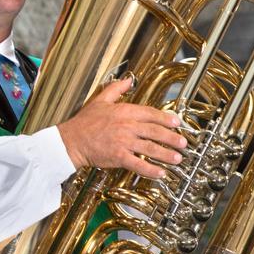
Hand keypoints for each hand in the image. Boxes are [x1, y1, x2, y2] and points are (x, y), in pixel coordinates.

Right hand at [56, 76, 188, 179]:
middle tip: (183, 143)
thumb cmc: (84, 123)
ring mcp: (123, 142)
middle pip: (155, 132)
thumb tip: (128, 80)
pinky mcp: (118, 156)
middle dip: (172, 138)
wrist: (70, 141)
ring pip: (150, 148)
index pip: (151, 114)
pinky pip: (138, 164)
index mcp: (124, 111)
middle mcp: (127, 126)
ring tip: (177, 158)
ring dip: (166, 154)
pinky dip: (151, 169)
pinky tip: (160, 173)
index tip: (177, 123)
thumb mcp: (100, 100)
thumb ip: (116, 89)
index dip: (166, 119)